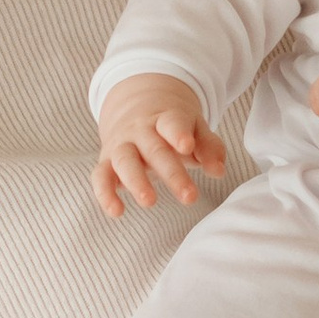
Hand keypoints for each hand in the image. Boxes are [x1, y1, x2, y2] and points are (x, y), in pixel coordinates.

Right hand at [93, 72, 227, 216]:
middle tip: (190, 197)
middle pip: (154, 149)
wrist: (134, 105)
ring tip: (150, 202)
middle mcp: (140, 130)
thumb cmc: (172, 126)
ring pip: (125, 161)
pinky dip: (104, 194)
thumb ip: (209, 148)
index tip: (187, 146)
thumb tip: (218, 171)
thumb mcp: (194, 129)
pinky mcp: (106, 162)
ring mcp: (121, 145)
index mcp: (165, 118)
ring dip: (136, 181)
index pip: (171, 123)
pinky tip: (116, 211)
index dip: (178, 133)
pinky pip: (100, 177)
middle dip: (171, 173)